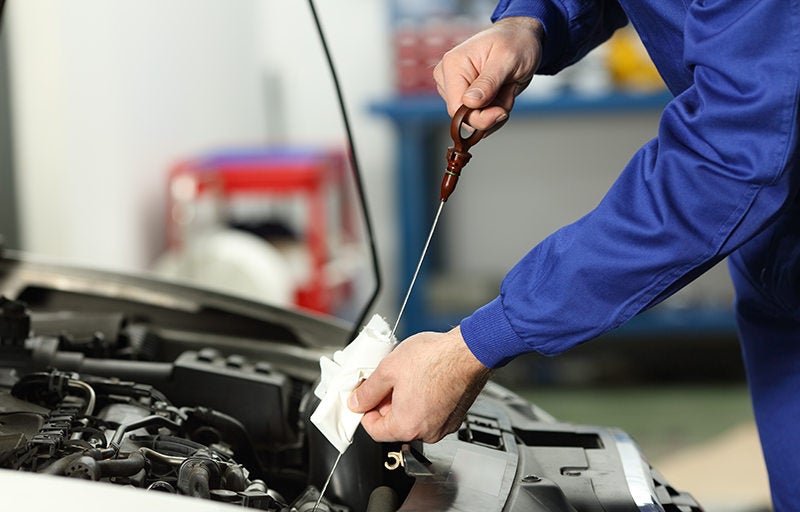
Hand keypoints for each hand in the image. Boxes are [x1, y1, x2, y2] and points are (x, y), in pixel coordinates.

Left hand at [347, 326, 490, 442]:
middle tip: (387, 381)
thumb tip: (357, 402)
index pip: (374, 430)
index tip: (365, 397)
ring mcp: (444, 425)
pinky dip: (424, 400)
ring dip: (406, 401)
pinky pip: (431, 413)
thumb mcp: (388, 369)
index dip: (365, 411)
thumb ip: (367, 390)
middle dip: (387, 404)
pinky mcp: (455, 416)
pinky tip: (424, 379)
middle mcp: (427, 432)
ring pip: (414, 418)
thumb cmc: (435, 358)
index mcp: (407, 426)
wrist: (468, 351)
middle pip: (395, 425)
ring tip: (407, 376)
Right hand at [433, 16, 543, 132]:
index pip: (456, 108)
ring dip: (495, 111)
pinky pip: (477, 118)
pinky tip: (501, 94)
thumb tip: (469, 102)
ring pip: (472, 120)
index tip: (503, 112)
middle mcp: (447, 78)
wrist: (521, 39)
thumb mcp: (507, 59)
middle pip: (463, 117)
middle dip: (491, 112)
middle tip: (507, 92)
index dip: (480, 117)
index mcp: (452, 65)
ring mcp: (454, 89)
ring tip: (505, 88)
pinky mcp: (463, 97)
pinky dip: (494, 112)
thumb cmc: (516, 43)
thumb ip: (489, 82)